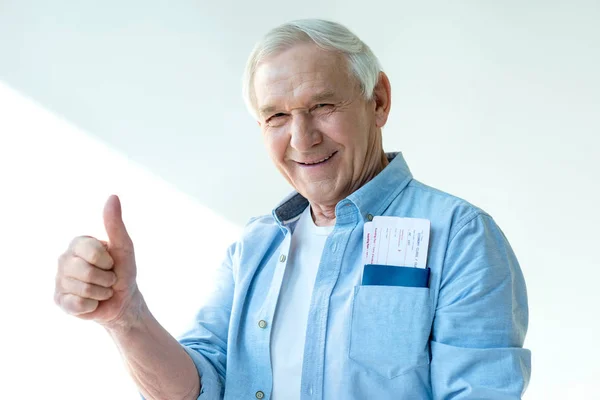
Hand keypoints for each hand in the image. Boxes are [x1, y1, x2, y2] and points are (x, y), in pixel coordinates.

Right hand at [55, 195, 141, 327]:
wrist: (123, 300)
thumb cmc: (123, 271)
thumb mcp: (124, 247)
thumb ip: (115, 224)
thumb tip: (113, 196)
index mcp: (78, 243)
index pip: (92, 252)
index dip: (108, 261)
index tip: (111, 263)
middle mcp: (64, 259)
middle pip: (86, 272)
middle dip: (106, 279)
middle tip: (108, 279)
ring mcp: (59, 280)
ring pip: (83, 290)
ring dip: (101, 293)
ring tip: (101, 290)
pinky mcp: (59, 300)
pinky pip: (77, 305)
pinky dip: (92, 306)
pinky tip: (91, 302)